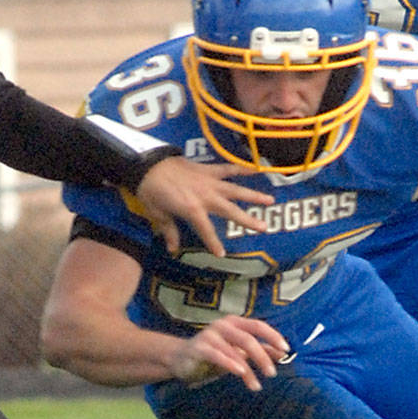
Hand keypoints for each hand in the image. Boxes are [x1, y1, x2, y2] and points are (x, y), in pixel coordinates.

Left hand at [135, 156, 273, 256]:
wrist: (147, 163)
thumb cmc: (150, 191)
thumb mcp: (157, 214)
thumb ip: (169, 231)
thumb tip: (173, 250)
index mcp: (192, 210)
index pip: (207, 231)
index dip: (214, 243)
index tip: (222, 254)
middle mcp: (205, 196)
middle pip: (230, 210)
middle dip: (247, 220)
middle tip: (264, 227)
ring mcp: (209, 181)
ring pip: (235, 189)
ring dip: (253, 195)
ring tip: (270, 201)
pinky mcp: (208, 169)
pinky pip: (227, 169)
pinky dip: (241, 169)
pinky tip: (255, 170)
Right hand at [169, 315, 288, 391]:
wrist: (180, 359)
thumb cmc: (214, 355)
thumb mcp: (239, 353)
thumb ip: (260, 351)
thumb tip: (283, 353)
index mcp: (235, 323)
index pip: (258, 326)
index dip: (272, 336)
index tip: (286, 349)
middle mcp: (223, 325)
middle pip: (248, 338)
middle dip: (262, 357)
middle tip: (272, 373)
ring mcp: (209, 335)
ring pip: (234, 350)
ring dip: (248, 369)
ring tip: (256, 385)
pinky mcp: (198, 347)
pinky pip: (217, 355)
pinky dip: (230, 363)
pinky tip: (240, 372)